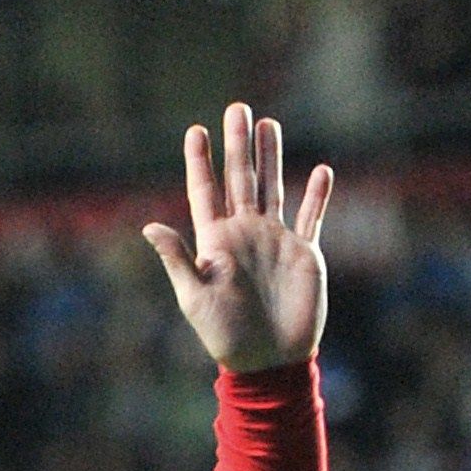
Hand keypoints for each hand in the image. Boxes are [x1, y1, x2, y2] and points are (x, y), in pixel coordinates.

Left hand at [140, 102, 330, 375]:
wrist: (268, 362)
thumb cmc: (225, 335)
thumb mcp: (195, 297)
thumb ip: (177, 259)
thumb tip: (149, 226)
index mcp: (216, 241)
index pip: (205, 191)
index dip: (200, 161)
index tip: (195, 130)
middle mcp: (245, 233)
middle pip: (240, 178)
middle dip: (238, 144)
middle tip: (237, 108)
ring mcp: (275, 239)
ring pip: (273, 187)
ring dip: (271, 156)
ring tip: (268, 123)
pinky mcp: (304, 252)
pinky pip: (311, 216)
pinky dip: (318, 194)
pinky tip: (320, 170)